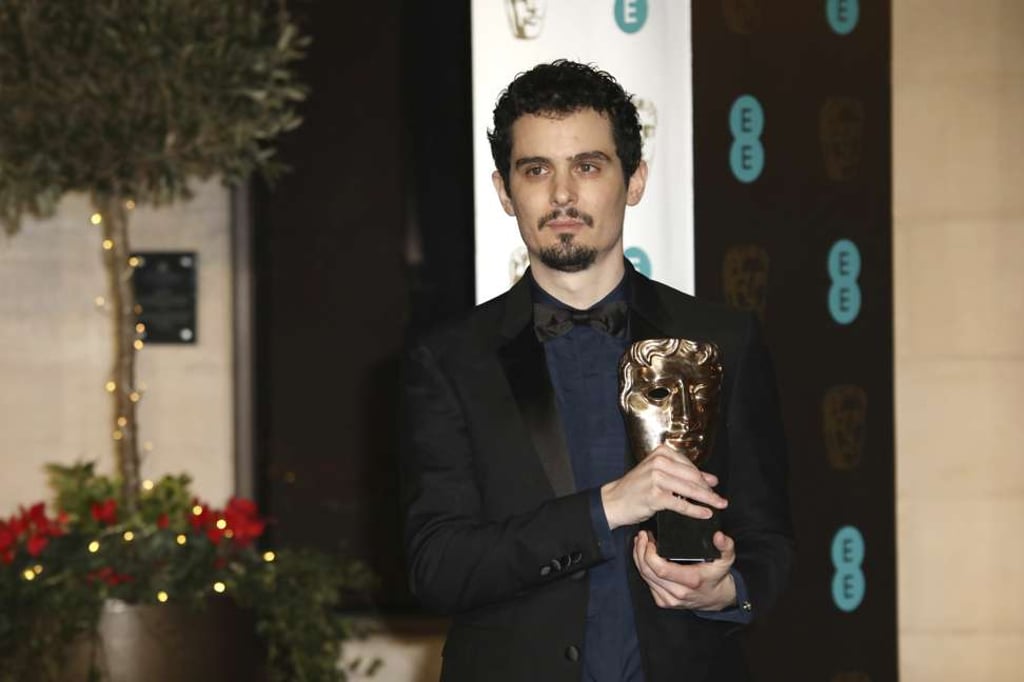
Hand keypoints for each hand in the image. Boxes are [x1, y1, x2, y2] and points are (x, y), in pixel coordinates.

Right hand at [600, 444, 726, 529]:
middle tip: (721, 500)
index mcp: (661, 453)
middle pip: (692, 478)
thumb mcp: (657, 473)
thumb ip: (682, 474)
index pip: (690, 466)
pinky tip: (705, 514)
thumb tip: (711, 479)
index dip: (704, 478)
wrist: (614, 501)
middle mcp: (659, 462)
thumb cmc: (636, 488)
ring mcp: (656, 478)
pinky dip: (695, 510)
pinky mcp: (655, 495)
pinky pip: (681, 504)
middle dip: (709, 490)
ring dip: (707, 500)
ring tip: (718, 506)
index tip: (715, 486)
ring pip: (689, 490)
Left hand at [632, 530, 736, 610]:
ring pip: (645, 578)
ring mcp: (669, 599)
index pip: (661, 569)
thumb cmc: (718, 577)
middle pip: (648, 572)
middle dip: (640, 552)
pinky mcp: (664, 602)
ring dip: (638, 559)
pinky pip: (647, 584)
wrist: (718, 598)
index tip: (649, 539)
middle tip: (642, 536)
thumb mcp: (726, 559)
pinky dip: (643, 569)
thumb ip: (725, 546)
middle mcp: (678, 593)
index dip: (649, 553)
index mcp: (691, 581)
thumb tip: (718, 536)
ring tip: (640, 542)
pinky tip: (643, 557)